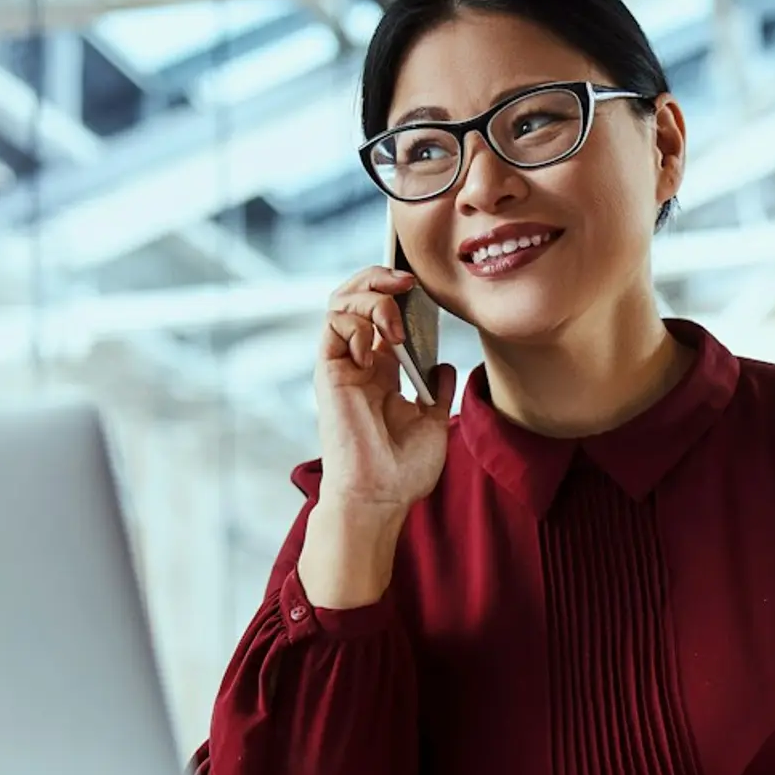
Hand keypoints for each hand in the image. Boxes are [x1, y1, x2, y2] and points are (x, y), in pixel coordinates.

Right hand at [315, 264, 455, 513]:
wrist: (381, 496)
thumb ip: (437, 392)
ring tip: (396, 322)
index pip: (381, 314)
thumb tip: (445, 366)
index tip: (424, 290)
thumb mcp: (433, 423)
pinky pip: (333, 325)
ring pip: (340, 302)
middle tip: (408, 283)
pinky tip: (376, 346)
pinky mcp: (329, 373)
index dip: (398, 293)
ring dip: (372, 298)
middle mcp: (359, 364)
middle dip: (378, 278)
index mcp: (382, 372)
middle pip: (355, 297)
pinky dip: (356, 322)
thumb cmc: (402, 471)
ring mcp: (342, 366)